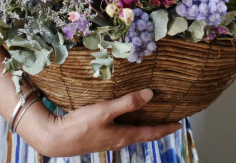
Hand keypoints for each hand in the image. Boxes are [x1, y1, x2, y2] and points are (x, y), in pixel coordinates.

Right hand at [29, 89, 182, 156]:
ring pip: (130, 132)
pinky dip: (127, 123)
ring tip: (147, 115)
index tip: (178, 124)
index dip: (165, 128)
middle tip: (166, 117)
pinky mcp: (98, 137)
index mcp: (124, 136)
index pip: (151, 133)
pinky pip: (119, 130)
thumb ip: (128, 103)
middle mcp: (118, 140)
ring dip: (141, 124)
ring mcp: (108, 140)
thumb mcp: (106, 111)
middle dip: (155, 126)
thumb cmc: (81, 126)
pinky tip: (122, 116)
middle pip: (142, 133)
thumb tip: (150, 94)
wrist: (56, 139)